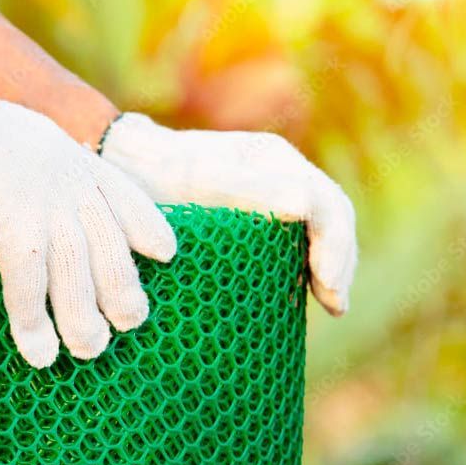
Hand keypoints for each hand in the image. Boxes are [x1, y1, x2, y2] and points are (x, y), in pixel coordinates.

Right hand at [0, 57, 175, 367]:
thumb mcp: (6, 144)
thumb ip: (32, 172)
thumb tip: (31, 211)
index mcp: (66, 154)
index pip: (121, 192)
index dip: (146, 225)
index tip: (166, 252)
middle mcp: (64, 173)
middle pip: (108, 241)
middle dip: (123, 287)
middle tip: (130, 323)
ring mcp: (40, 195)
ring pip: (76, 269)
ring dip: (83, 318)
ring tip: (90, 351)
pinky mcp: (9, 217)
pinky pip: (28, 281)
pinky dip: (33, 321)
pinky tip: (38, 353)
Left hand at [100, 113, 356, 315]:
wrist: (126, 167)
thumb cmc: (158, 173)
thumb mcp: (200, 179)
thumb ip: (249, 190)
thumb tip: (304, 208)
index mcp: (274, 160)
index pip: (327, 205)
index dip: (336, 247)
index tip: (327, 286)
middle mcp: (281, 173)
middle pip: (333, 219)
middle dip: (339, 262)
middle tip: (334, 305)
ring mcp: (271, 194)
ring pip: (319, 231)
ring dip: (329, 267)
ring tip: (329, 304)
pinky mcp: (255, 217)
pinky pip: (295, 240)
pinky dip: (306, 266)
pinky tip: (302, 294)